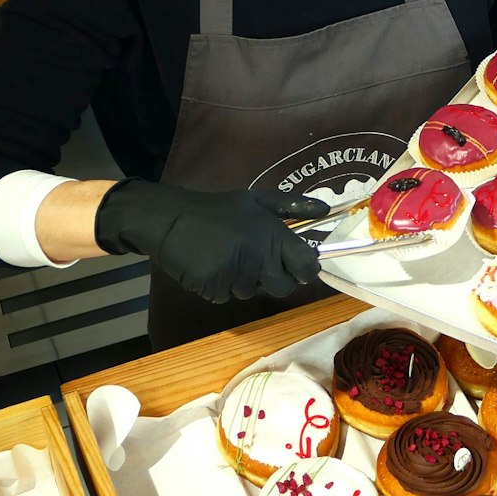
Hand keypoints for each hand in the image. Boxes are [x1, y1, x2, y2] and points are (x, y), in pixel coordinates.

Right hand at [94, 179, 328, 303]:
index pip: (307, 266)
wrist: (169, 219)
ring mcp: (235, 275)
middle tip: (258, 260)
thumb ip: (294, 206)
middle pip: (284, 287)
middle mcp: (258, 257)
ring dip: (245, 280)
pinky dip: (222, 286)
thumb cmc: (218, 210)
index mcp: (272, 235)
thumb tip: (326, 209)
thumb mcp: (257, 199)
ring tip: (229, 255)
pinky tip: (213, 264)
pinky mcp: (214, 287)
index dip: (307, 269)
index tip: (299, 264)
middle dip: (276, 278)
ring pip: (253, 292)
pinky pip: (228, 296)